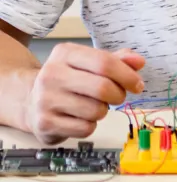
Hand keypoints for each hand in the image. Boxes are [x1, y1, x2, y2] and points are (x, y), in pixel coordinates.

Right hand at [24, 43, 145, 143]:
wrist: (31, 101)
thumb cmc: (68, 79)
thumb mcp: (89, 62)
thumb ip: (116, 60)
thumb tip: (139, 62)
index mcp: (65, 53)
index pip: (104, 62)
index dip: (127, 75)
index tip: (137, 84)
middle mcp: (52, 74)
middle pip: (102, 88)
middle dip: (118, 95)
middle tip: (118, 96)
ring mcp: (46, 100)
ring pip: (96, 111)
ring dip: (104, 110)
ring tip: (95, 105)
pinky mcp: (45, 123)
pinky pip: (85, 129)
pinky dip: (91, 125)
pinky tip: (82, 117)